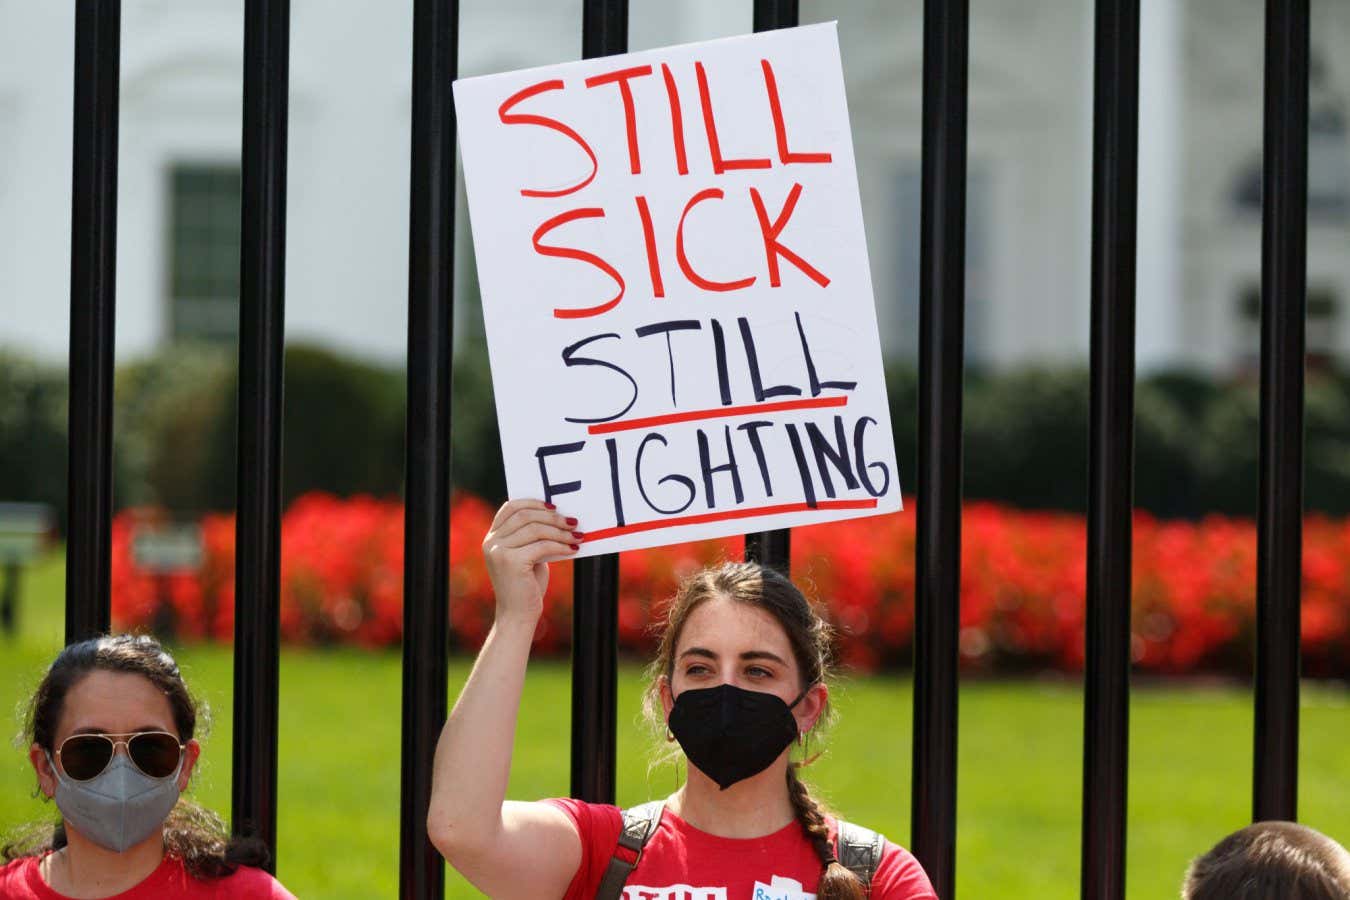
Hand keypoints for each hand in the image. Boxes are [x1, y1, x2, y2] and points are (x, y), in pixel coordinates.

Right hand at [482, 500, 579, 621]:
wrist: (517, 615)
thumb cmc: (526, 585)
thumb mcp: (527, 556)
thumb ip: (532, 537)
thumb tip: (558, 516)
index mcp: (492, 537)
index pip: (511, 508)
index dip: (533, 503)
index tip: (554, 507)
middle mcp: (491, 542)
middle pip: (525, 516)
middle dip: (552, 517)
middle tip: (573, 522)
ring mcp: (499, 552)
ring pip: (535, 529)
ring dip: (560, 531)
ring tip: (577, 536)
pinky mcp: (511, 562)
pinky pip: (541, 546)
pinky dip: (560, 545)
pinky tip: (573, 549)